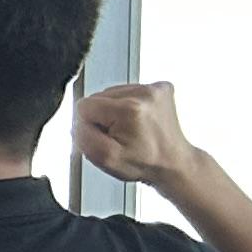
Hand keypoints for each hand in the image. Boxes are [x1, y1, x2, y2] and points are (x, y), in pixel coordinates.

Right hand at [78, 81, 195, 190]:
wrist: (173, 163)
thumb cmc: (144, 163)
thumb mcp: (104, 159)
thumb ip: (82, 136)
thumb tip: (79, 119)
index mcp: (129, 109)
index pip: (84, 106)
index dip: (90, 125)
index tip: (108, 136)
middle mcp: (144, 94)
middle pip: (98, 97)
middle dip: (103, 117)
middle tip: (120, 135)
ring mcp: (155, 89)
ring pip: (112, 94)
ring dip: (115, 111)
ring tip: (131, 129)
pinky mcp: (161, 88)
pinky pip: (129, 91)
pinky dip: (129, 106)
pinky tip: (139, 120)